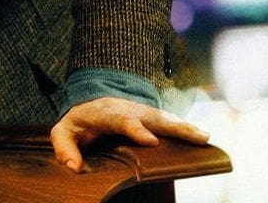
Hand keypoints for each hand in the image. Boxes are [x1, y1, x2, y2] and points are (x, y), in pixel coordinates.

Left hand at [50, 97, 208, 172]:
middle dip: (173, 127)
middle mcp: (127, 110)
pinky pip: (170, 122)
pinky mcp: (152, 116)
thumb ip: (64, 147)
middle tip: (195, 136)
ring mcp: (142, 112)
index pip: (121, 121)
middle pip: (152, 117)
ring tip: (204, 137)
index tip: (151, 142)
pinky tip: (202, 136)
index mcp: (104, 113)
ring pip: (165, 118)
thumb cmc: (78, 121)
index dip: (136, 130)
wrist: (91, 100)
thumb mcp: (63, 132)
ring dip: (185, 127)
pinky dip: (186, 128)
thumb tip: (74, 167)